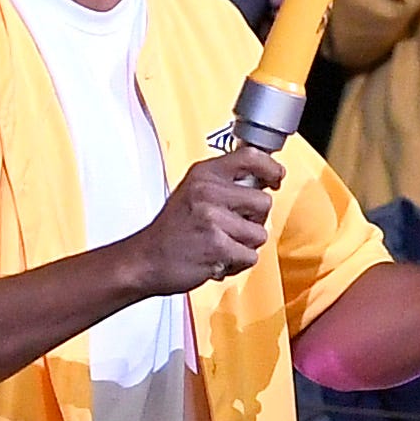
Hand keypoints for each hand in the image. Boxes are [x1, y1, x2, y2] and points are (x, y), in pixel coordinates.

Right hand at [131, 150, 278, 297]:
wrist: (144, 260)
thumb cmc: (172, 230)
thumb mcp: (193, 191)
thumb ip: (225, 182)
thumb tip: (264, 178)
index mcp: (204, 174)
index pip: (251, 157)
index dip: (272, 168)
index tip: (275, 178)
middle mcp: (208, 192)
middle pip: (264, 202)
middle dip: (254, 219)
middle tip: (230, 226)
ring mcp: (213, 219)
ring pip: (259, 233)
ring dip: (244, 244)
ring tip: (220, 243)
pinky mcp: (218, 245)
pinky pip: (251, 256)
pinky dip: (237, 263)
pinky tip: (217, 258)